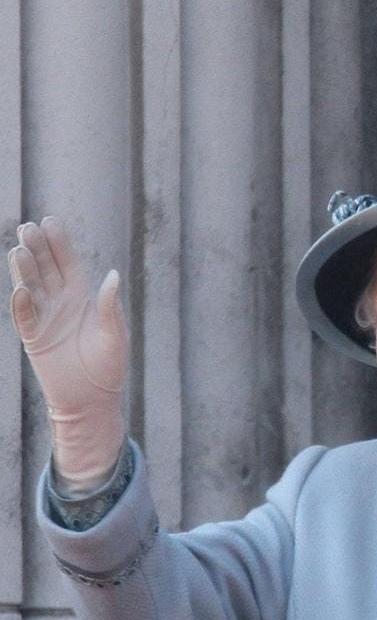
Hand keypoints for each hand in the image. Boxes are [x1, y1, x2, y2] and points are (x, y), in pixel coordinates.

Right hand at [7, 218, 127, 490]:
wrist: (93, 398)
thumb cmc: (109, 366)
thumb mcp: (115, 334)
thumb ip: (111, 306)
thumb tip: (113, 275)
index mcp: (82, 297)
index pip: (67, 263)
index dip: (59, 243)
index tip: (50, 221)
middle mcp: (61, 303)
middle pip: (45, 269)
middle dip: (37, 249)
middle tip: (28, 227)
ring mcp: (45, 318)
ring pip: (31, 286)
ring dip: (24, 269)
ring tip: (19, 248)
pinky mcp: (33, 338)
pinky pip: (25, 316)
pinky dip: (22, 303)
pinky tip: (22, 288)